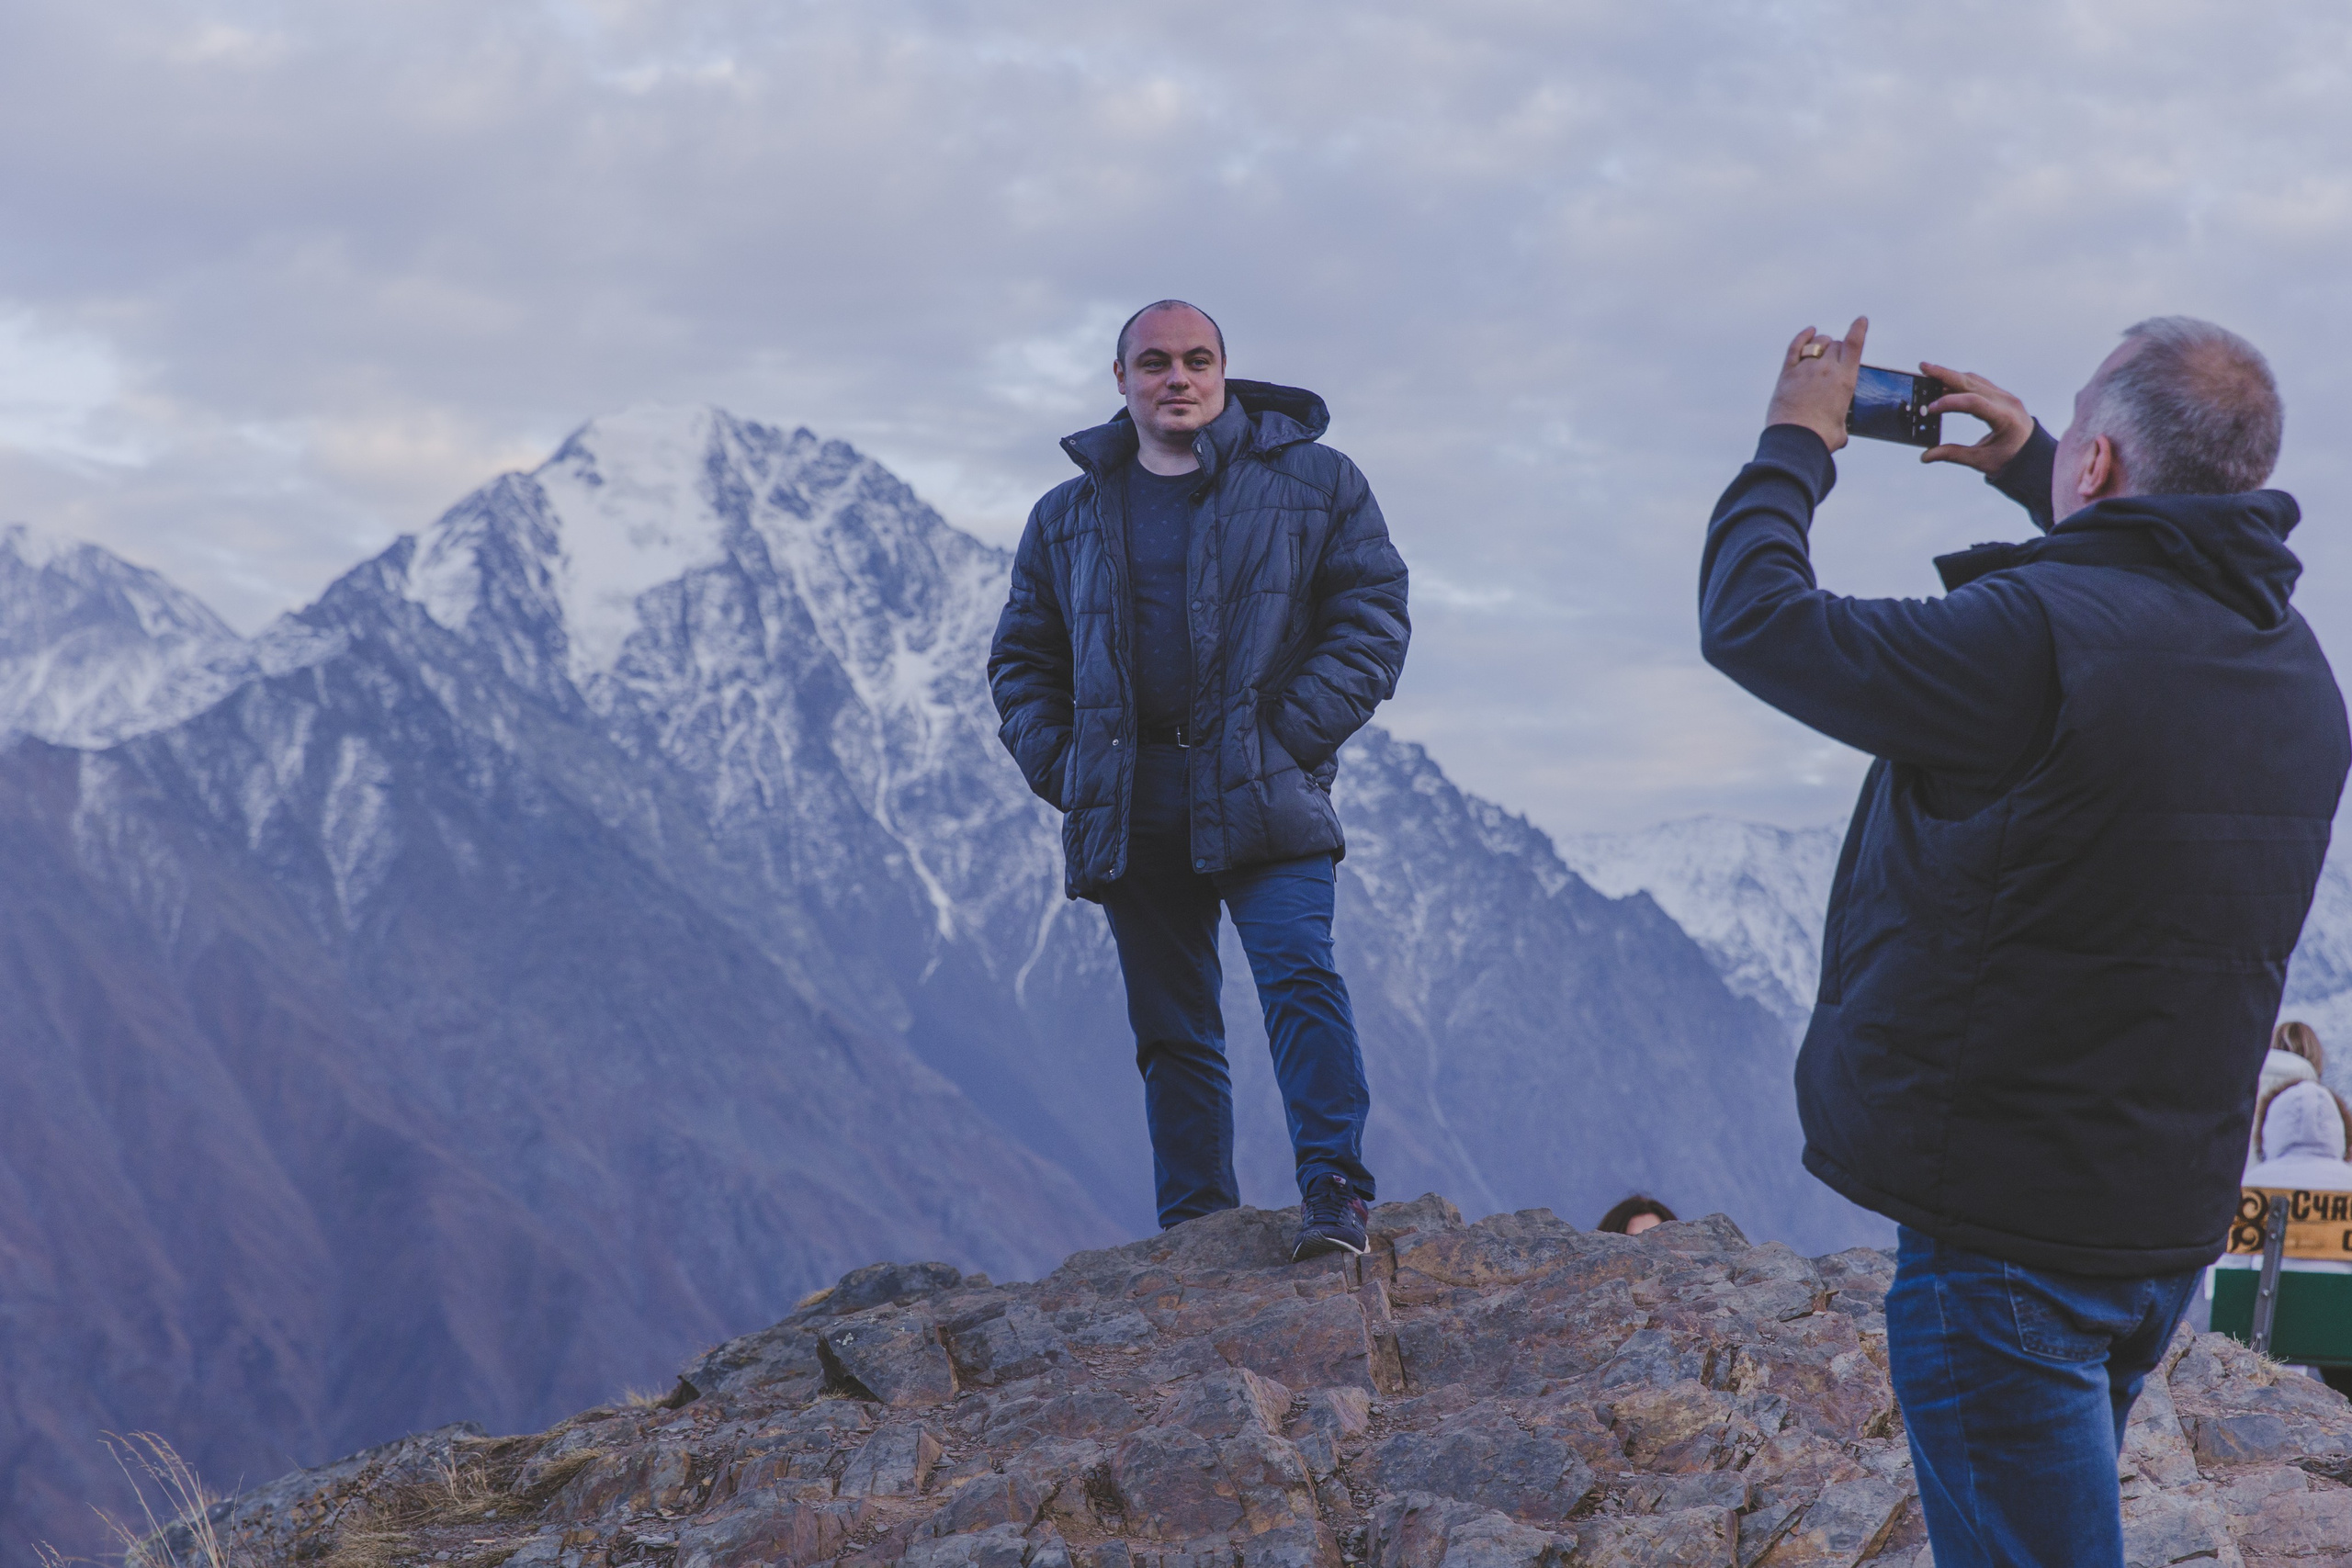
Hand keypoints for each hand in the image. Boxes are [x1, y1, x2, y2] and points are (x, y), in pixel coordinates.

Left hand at [1765, 318, 1866, 452]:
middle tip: (1834, 359)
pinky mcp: (1787, 374)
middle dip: (1837, 348)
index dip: (1858, 329)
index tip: (1861, 320)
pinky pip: (1795, 347)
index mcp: (1845, 379)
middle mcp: (1827, 369)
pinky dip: (1803, 337)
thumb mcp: (1841, 428)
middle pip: (1835, 344)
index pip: (1854, 344)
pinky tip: (1809, 332)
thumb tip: (1840, 435)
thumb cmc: (1820, 437)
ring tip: (1822, 349)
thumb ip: (1841, 424)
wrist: (1795, 440)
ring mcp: (1806, 369)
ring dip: (1822, 343)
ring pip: (1817, 343)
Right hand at [1918, 362, 2033, 473]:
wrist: (2032, 454)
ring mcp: (2004, 396)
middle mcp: (2006, 402)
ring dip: (1951, 375)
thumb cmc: (2009, 459)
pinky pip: (1978, 383)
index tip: (1930, 408)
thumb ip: (1953, 455)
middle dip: (1945, 374)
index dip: (1950, 402)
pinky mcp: (2000, 396)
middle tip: (1923, 367)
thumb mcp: (1982, 461)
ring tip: (1929, 373)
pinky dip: (1960, 381)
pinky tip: (1944, 383)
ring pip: (1974, 380)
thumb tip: (1926, 456)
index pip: (1974, 403)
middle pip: (1972, 383)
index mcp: (2005, 418)